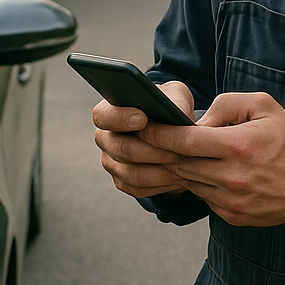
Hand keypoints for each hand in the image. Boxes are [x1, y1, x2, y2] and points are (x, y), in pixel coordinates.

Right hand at [93, 80, 194, 197]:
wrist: (173, 133)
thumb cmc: (170, 106)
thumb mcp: (177, 95)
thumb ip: (176, 98)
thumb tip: (178, 111)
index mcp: (110, 111)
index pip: (102, 116)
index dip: (120, 119)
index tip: (143, 119)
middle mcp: (105, 138)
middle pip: (121, 149)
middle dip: (152, 151)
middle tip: (177, 151)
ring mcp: (111, 162)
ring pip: (132, 173)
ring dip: (160, 171)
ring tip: (182, 166)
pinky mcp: (122, 181)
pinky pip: (138, 188)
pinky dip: (160, 184)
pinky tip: (178, 178)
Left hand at [142, 90, 284, 261]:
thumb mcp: (263, 106)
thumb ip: (226, 105)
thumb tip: (196, 120)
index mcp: (240, 146)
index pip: (185, 141)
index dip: (158, 133)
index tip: (141, 124)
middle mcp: (234, 177)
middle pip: (179, 165)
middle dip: (157, 151)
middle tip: (137, 139)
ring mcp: (233, 202)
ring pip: (188, 183)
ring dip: (175, 168)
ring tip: (165, 152)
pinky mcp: (234, 218)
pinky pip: (203, 198)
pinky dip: (196, 183)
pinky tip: (198, 171)